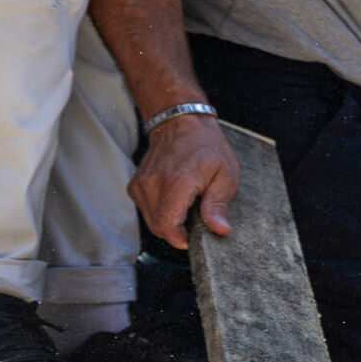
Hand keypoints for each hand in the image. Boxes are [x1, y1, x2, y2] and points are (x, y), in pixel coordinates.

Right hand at [129, 110, 237, 246]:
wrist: (180, 122)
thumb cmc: (206, 146)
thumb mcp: (225, 175)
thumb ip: (218, 205)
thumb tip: (220, 230)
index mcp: (176, 182)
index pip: (167, 226)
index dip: (182, 239)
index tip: (195, 236)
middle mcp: (152, 184)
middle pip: (158, 228)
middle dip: (178, 232)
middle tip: (196, 219)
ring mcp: (140, 184)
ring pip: (151, 221)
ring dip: (169, 222)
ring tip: (187, 206)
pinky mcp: (135, 185)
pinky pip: (146, 210)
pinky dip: (160, 212)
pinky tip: (175, 200)